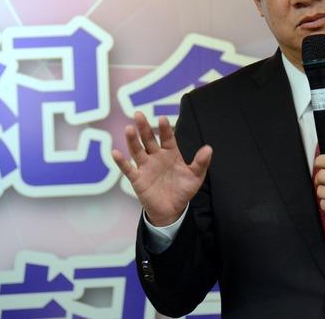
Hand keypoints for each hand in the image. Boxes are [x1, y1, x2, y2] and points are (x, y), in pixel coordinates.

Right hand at [112, 111, 212, 226]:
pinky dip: (121, 161)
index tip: (162, 119)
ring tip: (129, 129)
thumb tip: (209, 148)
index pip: (167, 138)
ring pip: (137, 150)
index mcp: (170, 153)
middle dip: (144, 127)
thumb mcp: (195, 177)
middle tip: (139, 114)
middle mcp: (156, 157)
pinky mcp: (137, 179)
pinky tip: (115, 152)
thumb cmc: (182, 191)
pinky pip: (128, 169)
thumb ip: (201, 163)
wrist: (172, 210)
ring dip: (132, 140)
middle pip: (149, 139)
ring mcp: (146, 167)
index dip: (165, 129)